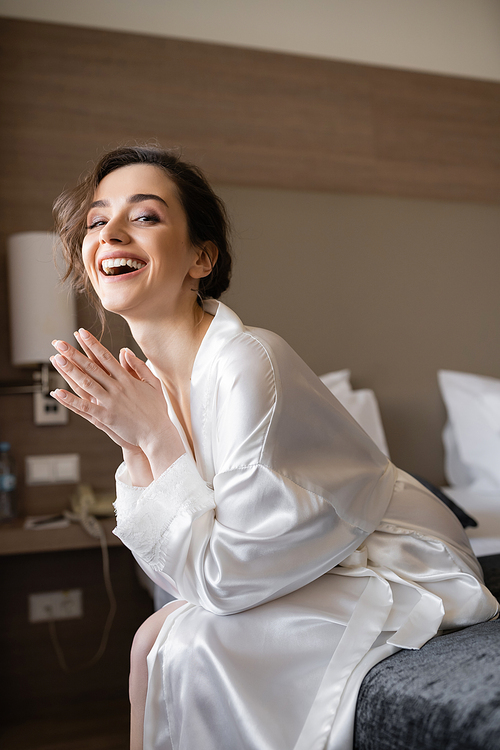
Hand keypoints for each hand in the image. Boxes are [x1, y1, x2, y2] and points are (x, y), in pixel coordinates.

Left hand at [50, 330, 184, 477]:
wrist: (158, 433)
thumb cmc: (157, 409)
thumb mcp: (154, 383)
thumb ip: (139, 366)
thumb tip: (125, 351)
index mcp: (127, 379)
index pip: (105, 357)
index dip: (92, 344)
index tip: (81, 332)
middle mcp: (117, 388)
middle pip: (92, 367)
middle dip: (74, 353)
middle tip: (60, 343)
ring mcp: (111, 402)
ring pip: (86, 383)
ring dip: (70, 370)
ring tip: (56, 359)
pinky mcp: (106, 417)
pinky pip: (85, 407)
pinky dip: (71, 400)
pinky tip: (58, 392)